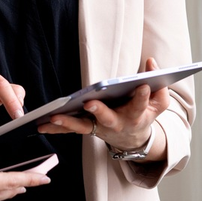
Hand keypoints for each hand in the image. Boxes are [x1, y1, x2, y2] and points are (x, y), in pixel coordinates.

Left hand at [38, 58, 168, 156]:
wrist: (133, 139)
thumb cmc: (145, 114)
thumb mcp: (159, 103)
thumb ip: (159, 84)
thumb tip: (151, 61)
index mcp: (136, 115)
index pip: (140, 104)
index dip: (142, 96)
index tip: (142, 86)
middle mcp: (117, 123)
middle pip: (107, 118)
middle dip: (99, 111)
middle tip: (90, 103)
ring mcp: (100, 128)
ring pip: (83, 126)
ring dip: (67, 123)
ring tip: (52, 117)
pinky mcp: (88, 128)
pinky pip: (71, 129)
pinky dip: (56, 127)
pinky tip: (42, 124)